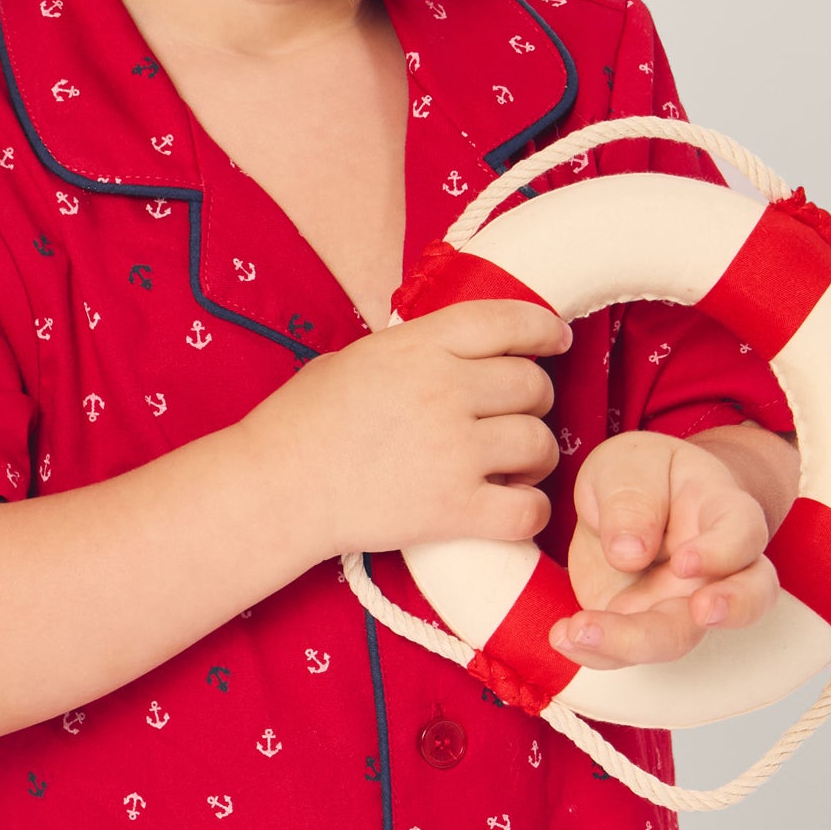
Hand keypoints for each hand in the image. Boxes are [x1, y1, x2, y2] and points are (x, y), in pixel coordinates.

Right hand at [249, 298, 571, 560]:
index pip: (507, 320)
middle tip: (515, 416)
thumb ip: (415, 350)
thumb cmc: (303, 421)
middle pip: (532, 384)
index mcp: (419, 345)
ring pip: (538, 443)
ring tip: (513, 465)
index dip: (542, 329)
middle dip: (533, 400)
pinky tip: (513, 506)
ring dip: (535, 455)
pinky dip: (531, 510)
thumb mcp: (358, 357)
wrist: (276, 488)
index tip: (554, 339)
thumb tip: (460, 350)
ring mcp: (453, 451)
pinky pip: (528, 509)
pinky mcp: (453, 509)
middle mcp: (444, 390)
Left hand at [554, 430, 779, 666]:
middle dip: (731, 610)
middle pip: (746, 597)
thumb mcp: (627, 465)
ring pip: (680, 636)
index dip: (724, 552)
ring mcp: (683, 602)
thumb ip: (631, 499)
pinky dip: (595, 650)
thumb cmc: (640, 475)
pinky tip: (562, 635)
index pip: (744, 533)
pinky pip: (627, 650)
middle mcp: (718, 567)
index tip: (687, 560)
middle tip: (702, 613)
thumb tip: (629, 552)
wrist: (622, 501)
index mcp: (723, 511)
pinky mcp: (643, 623)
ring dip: (632, 642)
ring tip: (579, 631)